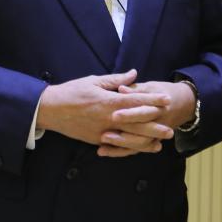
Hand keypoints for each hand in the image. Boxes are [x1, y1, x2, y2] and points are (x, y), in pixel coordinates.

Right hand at [37, 69, 170, 154]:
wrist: (51, 109)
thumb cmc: (72, 92)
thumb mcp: (94, 80)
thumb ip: (116, 80)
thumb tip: (134, 74)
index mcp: (108, 101)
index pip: (135, 101)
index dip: (153, 100)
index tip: (167, 100)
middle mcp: (107, 119)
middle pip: (136, 124)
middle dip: (155, 126)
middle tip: (170, 128)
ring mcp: (102, 132)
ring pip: (129, 139)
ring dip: (146, 141)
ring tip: (160, 142)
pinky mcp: (97, 140)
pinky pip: (118, 146)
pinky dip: (131, 147)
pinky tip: (140, 148)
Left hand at [96, 80, 195, 157]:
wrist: (184, 104)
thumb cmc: (163, 92)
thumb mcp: (151, 86)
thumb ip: (135, 89)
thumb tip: (120, 89)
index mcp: (159, 105)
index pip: (143, 111)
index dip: (130, 113)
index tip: (114, 114)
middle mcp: (159, 122)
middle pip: (141, 131)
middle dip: (123, 134)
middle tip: (104, 135)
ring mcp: (156, 134)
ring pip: (139, 144)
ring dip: (121, 145)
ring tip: (103, 142)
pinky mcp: (151, 141)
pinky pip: (136, 149)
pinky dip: (121, 152)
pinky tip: (104, 151)